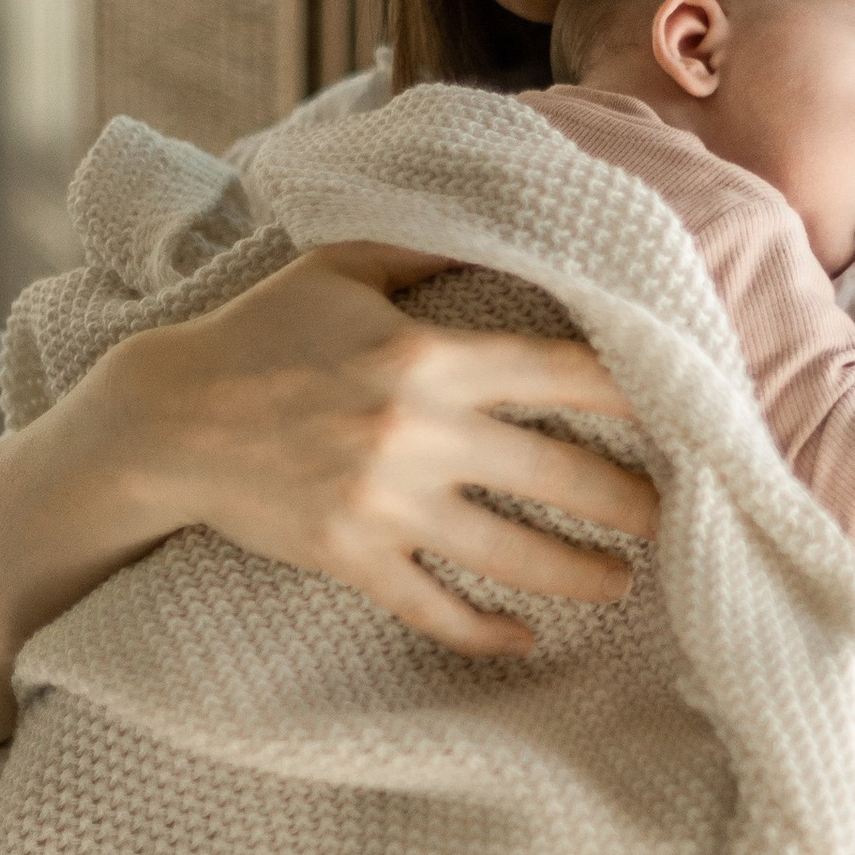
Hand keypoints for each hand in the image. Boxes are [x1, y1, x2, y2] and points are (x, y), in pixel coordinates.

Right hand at [0, 240, 659, 741]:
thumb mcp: (339, 265)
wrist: (166, 420)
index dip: (635, 392)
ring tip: (625, 582)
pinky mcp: (352, 557)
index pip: (560, 372)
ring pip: (510, 552)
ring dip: (580, 574)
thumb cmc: (258, 333)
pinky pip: (433, 607)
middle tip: (676, 514)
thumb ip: (426, 242)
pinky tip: (525, 641)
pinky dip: (484, 631)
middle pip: (557, 473)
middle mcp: (419, 430)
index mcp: (428, 352)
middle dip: (630, 501)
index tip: (688, 409)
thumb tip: (504, 213)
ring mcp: (386, 502)